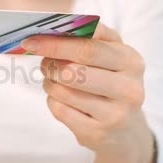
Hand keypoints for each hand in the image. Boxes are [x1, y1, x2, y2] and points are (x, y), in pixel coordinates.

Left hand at [21, 23, 154, 162]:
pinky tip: (62, 99)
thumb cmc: (110, 80)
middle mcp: (129, 89)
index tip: (31, 41)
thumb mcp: (111, 54)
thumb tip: (51, 28)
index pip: (88, 48)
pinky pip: (60, 110)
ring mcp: (115, 115)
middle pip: (73, 72)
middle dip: (50, 64)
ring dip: (50, 82)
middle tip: (43, 62)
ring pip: (63, 91)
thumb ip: (89, 36)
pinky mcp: (97, 134)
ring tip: (55, 80)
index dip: (56, 44)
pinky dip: (53, 101)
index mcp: (131, 61)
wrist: (126, 128)